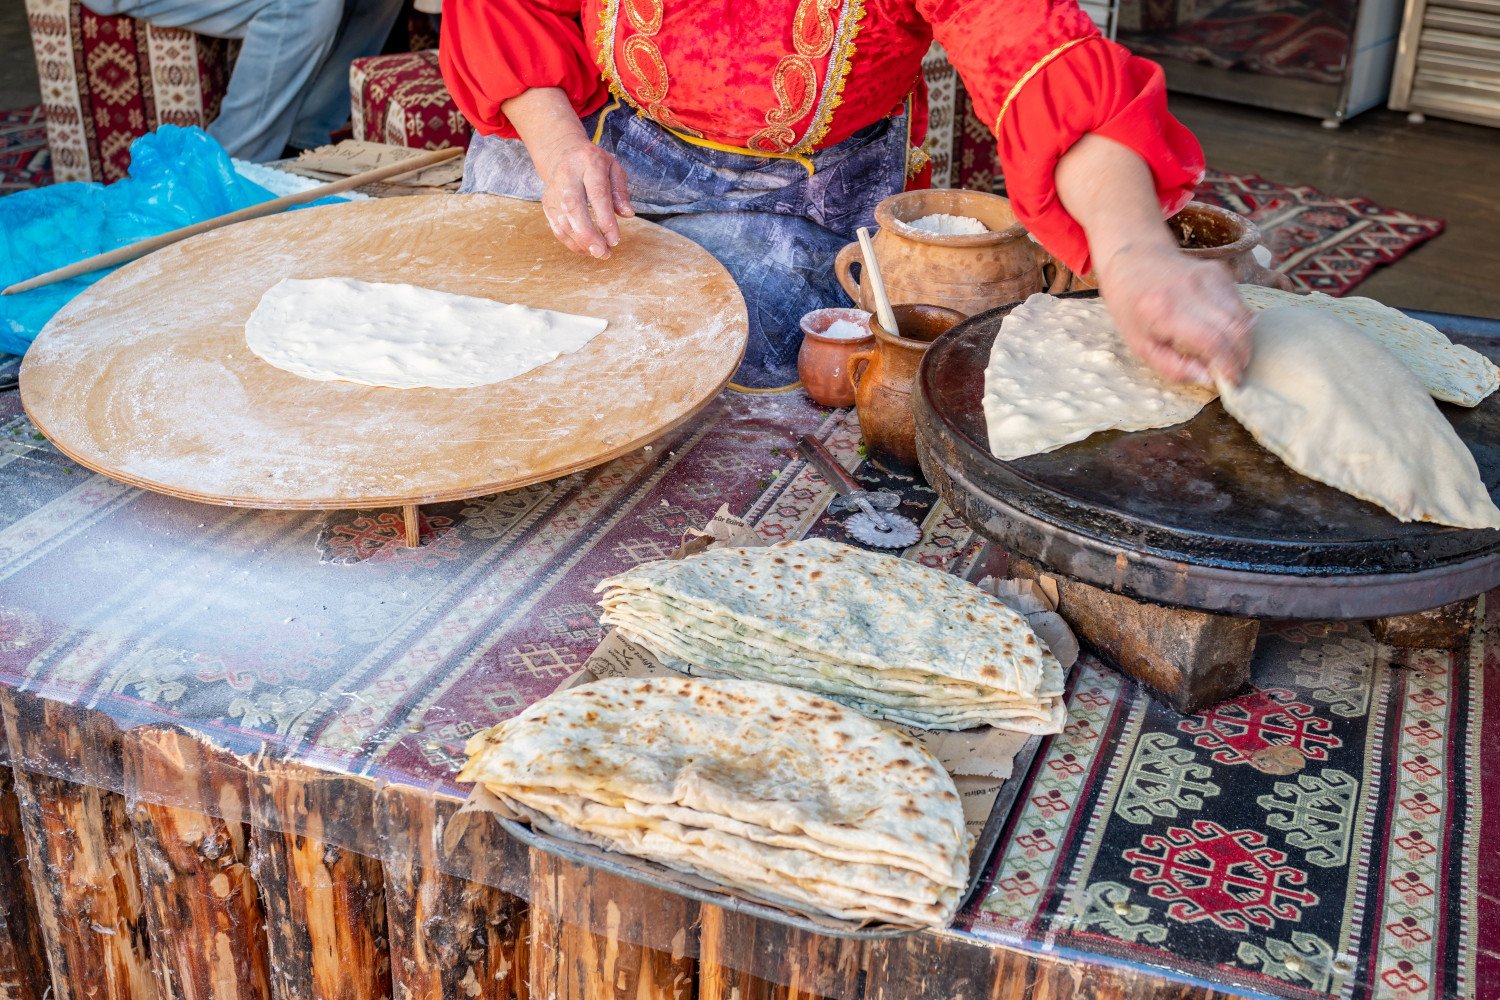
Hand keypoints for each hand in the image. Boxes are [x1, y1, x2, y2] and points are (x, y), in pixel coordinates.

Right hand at [500, 88, 635, 258]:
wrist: (564, 154)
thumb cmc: (594, 164)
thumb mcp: (614, 168)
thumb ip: (621, 191)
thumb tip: (628, 214)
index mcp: (588, 163)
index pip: (597, 193)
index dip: (605, 219)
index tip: (615, 240)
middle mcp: (567, 176)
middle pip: (574, 208)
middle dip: (588, 234)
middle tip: (603, 253)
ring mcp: (554, 191)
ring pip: (563, 221)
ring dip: (581, 242)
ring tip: (599, 253)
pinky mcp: (547, 204)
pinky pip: (557, 227)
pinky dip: (571, 242)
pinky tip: (586, 249)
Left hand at [1095, 242, 1254, 386]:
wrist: (1133, 261)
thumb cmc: (1132, 308)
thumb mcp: (1140, 346)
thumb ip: (1173, 367)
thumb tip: (1209, 379)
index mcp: (1166, 311)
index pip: (1213, 341)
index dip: (1228, 365)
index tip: (1232, 381)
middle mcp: (1192, 290)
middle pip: (1235, 329)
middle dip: (1241, 356)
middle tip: (1236, 372)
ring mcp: (1209, 276)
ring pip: (1244, 316)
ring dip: (1244, 341)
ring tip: (1233, 356)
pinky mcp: (1220, 271)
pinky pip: (1240, 303)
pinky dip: (1239, 323)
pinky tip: (1226, 332)